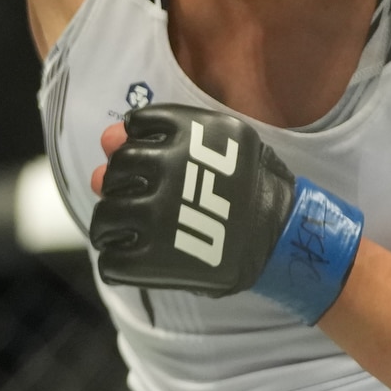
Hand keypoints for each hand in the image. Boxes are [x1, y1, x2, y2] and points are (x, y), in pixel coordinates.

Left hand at [87, 103, 364, 322]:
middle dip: (120, 184)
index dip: (136, 145)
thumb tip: (108, 137)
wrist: (284, 237)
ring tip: (128, 231)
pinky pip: (111, 261)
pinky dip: (115, 260)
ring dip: (111, 223)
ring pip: (105, 216)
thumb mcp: (222, 142)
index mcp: (186, 134)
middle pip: (116, 171)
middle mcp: (167, 170)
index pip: (134, 129)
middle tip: (138, 200)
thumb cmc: (253, 185)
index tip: (152, 163)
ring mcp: (158, 216)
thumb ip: (164, 136)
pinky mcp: (156, 260)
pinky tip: (133, 257)